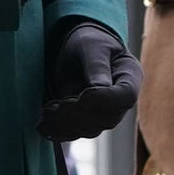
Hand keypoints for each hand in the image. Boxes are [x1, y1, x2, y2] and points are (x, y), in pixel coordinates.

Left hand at [36, 16, 139, 141]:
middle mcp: (121, 100)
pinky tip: (44, 127)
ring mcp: (105, 113)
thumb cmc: (88, 41)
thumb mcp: (92, 47)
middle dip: (79, 115)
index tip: (83, 96)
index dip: (105, 100)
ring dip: (66, 125)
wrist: (76, 49)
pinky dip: (59, 133)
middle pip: (108, 118)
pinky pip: (77, 133)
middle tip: (55, 106)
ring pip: (91, 129)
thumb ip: (97, 67)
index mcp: (129, 76)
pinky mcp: (87, 121)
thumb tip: (99, 90)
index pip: (126, 96)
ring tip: (47, 112)